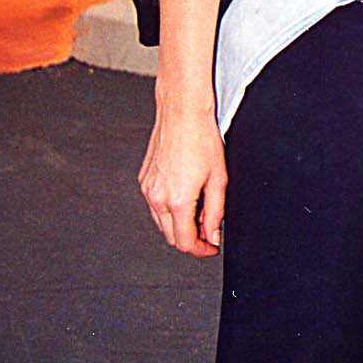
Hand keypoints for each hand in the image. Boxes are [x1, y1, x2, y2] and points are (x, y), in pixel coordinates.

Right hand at [138, 103, 227, 257]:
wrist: (182, 112)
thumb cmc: (201, 138)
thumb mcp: (218, 179)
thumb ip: (216, 212)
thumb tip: (212, 234)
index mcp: (176, 200)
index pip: (185, 242)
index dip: (201, 250)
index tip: (211, 248)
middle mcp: (157, 196)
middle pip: (171, 237)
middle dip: (190, 239)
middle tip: (209, 231)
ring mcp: (147, 188)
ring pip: (161, 223)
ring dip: (178, 224)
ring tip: (199, 210)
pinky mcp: (144, 179)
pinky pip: (155, 205)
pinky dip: (169, 209)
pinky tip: (184, 196)